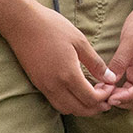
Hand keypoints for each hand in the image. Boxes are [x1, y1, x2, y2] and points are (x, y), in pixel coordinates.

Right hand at [2, 2, 111, 117]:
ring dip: (82, 108)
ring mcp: (45, 87)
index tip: (110, 86)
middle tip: (106, 98)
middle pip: (80, 110)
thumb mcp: (79, 41)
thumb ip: (95, 63)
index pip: (91, 99)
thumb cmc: (52, 27)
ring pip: (67, 109)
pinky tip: (75, 91)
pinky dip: (69, 103)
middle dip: (96, 107)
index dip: (104, 97)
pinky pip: (55, 102)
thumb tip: (111, 78)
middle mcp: (56, 86)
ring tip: (92, 96)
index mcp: (69, 75)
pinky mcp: (37, 84)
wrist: (22, 23)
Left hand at [99, 0, 132, 110]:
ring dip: (121, 96)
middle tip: (101, 96)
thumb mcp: (130, 38)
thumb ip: (120, 60)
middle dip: (122, 99)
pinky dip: (122, 90)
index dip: (127, 96)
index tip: (110, 98)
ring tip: (102, 92)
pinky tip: (108, 88)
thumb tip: (110, 80)